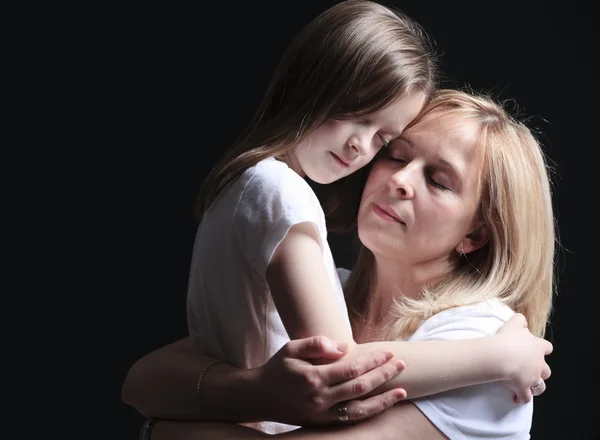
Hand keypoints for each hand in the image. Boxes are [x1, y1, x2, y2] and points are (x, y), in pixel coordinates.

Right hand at [255, 335, 406, 425]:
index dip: (372, 361)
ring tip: (402, 390)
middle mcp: (320, 398)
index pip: (351, 369)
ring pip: (359, 409)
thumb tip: (344, 346)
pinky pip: (350, 420)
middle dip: (383, 375)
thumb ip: (316, 344)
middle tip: (401, 364)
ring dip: (383, 400)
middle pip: (360, 388)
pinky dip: (369, 413)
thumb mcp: (291, 348)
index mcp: (313, 378)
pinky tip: (382, 405)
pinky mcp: (321, 423)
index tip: (387, 352)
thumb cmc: (277, 368)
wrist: (259, 397)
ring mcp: (321, 414)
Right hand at [494, 313, 552, 403]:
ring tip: (526, 385)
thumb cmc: (507, 339)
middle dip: (539, 370)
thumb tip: (522, 321)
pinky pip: (525, 397)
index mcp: (537, 347)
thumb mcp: (513, 323)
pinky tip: (516, 398)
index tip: (534, 349)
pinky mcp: (523, 388)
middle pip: (546, 370)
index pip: (546, 347)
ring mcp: (532, 378)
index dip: (541, 349)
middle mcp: (539, 364)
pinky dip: (521, 398)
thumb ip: (519, 320)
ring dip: (534, 386)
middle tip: (527, 368)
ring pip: (540, 386)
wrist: (501, 356)